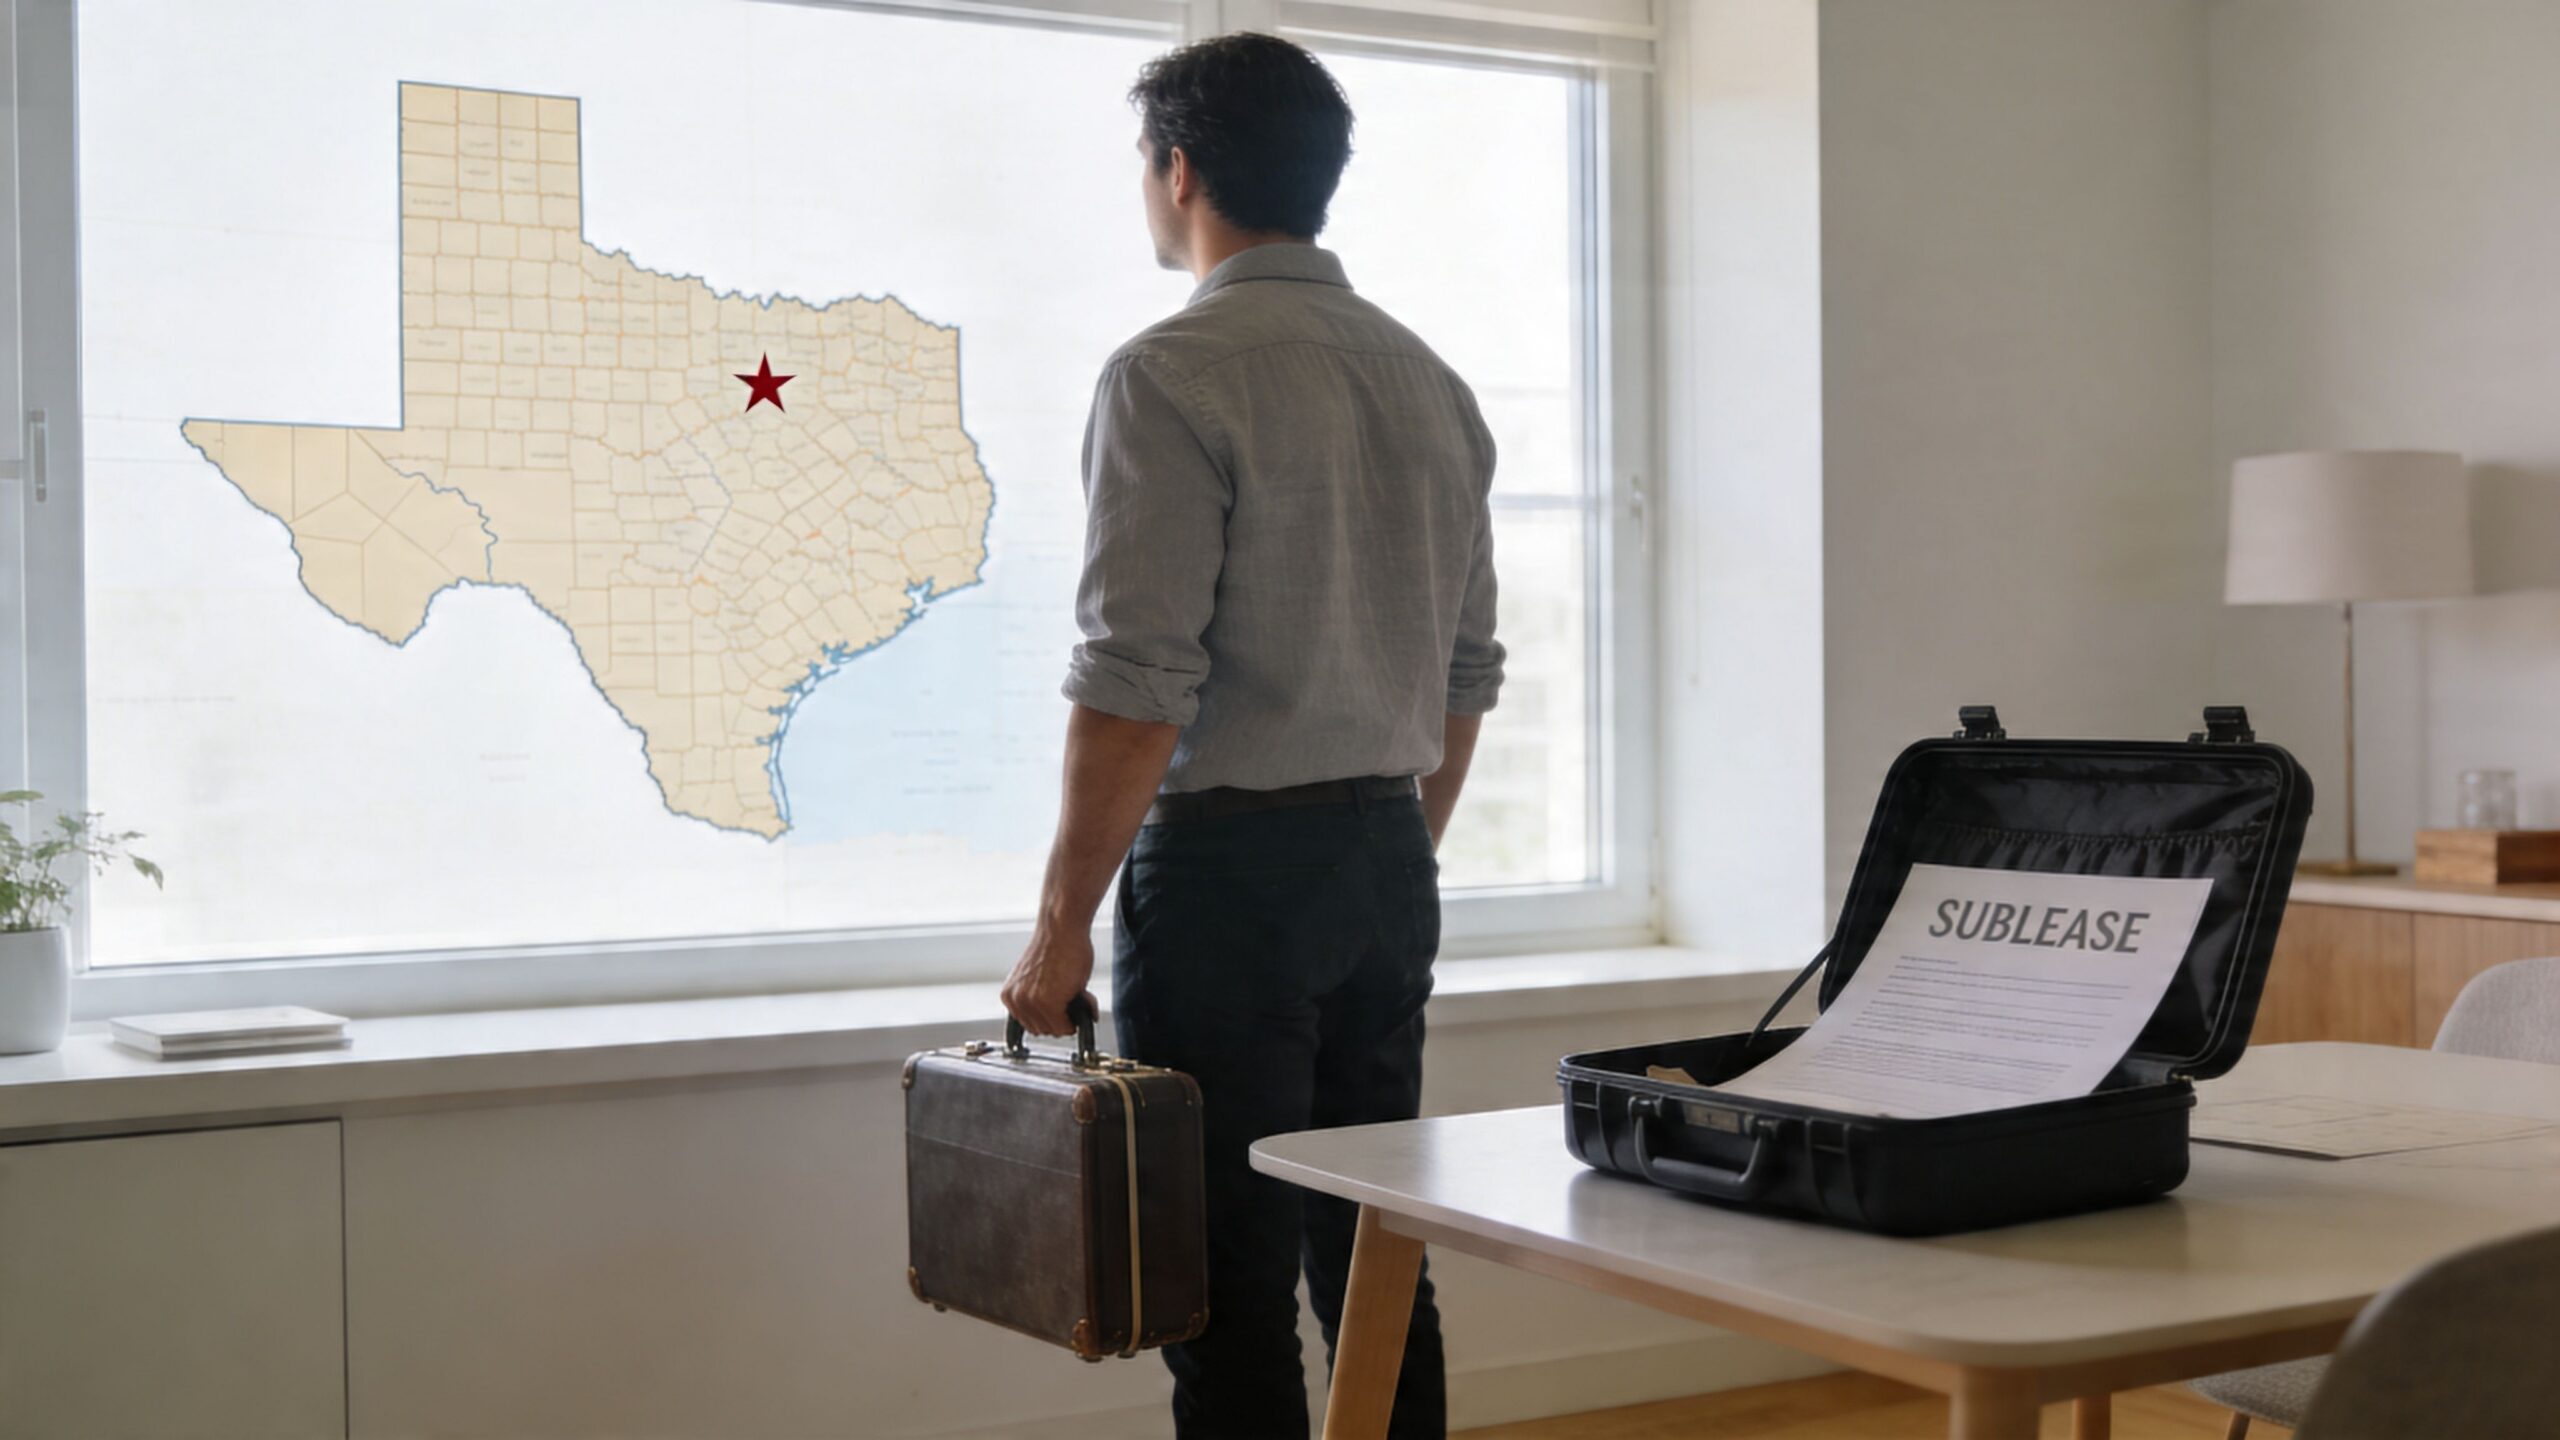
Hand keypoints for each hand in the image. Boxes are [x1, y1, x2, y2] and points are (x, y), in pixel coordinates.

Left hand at [1001, 922, 1097, 1037]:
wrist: (1062, 929)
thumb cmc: (1055, 946)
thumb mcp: (1039, 979)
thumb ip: (1042, 1000)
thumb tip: (1060, 1017)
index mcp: (1010, 995)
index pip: (1030, 1024)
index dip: (1050, 1017)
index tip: (1061, 1008)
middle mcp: (1016, 1000)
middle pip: (1042, 1030)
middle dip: (1061, 1018)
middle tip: (1072, 998)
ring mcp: (1031, 1003)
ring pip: (1055, 1030)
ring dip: (1070, 1017)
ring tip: (1076, 993)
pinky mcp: (1048, 1003)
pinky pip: (1065, 1026)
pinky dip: (1078, 1017)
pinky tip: (1080, 995)